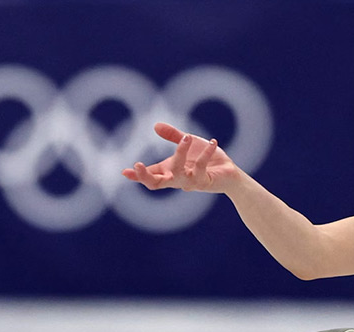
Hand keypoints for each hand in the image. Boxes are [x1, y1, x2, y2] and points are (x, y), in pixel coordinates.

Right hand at [121, 122, 241, 193]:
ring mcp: (190, 182)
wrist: (229, 172)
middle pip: (156, 184)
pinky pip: (201, 167)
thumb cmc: (207, 159)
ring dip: (180, 153)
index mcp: (170, 171)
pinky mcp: (204, 181)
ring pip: (178, 173)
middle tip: (138, 165)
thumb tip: (155, 126)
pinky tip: (212, 142)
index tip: (124, 172)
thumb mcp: (189, 145)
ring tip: (187, 137)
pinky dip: (206, 153)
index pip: (150, 176)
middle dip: (145, 176)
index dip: (137, 175)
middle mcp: (178, 179)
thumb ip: (173, 136)